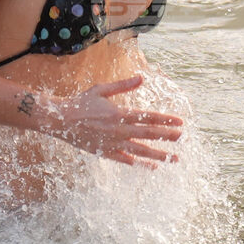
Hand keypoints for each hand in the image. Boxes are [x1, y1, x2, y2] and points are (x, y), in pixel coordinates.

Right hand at [45, 75, 182, 167]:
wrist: (60, 120)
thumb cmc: (81, 102)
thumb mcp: (102, 89)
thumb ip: (123, 86)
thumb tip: (142, 78)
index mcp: (119, 113)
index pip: (148, 117)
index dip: (166, 120)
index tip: (180, 122)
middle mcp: (119, 130)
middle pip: (148, 134)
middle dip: (167, 136)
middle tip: (183, 137)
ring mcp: (112, 143)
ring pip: (140, 150)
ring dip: (159, 155)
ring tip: (173, 158)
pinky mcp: (105, 152)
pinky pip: (125, 159)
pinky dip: (139, 163)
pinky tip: (151, 166)